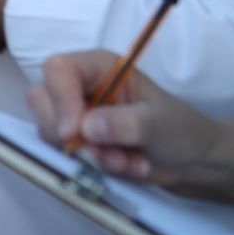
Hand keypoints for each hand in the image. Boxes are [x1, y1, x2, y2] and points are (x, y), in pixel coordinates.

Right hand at [25, 50, 218, 187]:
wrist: (190, 161)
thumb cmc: (181, 129)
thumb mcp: (161, 124)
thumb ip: (127, 123)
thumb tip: (86, 127)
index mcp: (100, 67)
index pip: (59, 69)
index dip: (60, 98)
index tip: (74, 133)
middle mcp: (79, 87)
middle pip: (42, 100)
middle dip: (70, 135)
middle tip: (105, 155)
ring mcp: (74, 114)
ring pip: (49, 131)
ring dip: (86, 155)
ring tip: (126, 162)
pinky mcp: (74, 140)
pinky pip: (62, 153)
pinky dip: (90, 166)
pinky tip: (123, 166)